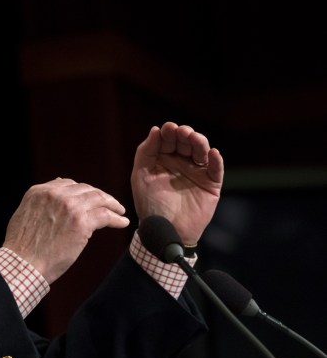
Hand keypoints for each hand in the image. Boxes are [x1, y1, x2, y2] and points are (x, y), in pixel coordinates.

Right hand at [3, 178, 129, 282]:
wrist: (23, 264)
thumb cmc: (22, 248)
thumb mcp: (24, 215)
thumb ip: (38, 204)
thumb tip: (49, 198)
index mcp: (39, 192)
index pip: (67, 184)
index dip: (82, 191)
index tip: (90, 199)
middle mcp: (54, 194)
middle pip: (85, 189)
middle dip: (99, 196)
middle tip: (110, 204)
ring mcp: (69, 207)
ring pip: (98, 198)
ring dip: (112, 204)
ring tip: (120, 211)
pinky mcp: (81, 222)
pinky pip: (105, 215)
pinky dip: (116, 218)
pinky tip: (122, 222)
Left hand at [131, 122, 223, 245]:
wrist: (165, 230)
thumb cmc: (150, 204)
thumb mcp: (141, 176)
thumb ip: (146, 153)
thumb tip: (155, 130)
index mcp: (163, 158)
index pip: (168, 139)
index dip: (169, 132)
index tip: (168, 128)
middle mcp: (181, 162)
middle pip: (186, 142)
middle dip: (185, 134)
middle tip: (183, 132)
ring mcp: (196, 172)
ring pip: (201, 152)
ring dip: (200, 143)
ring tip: (195, 139)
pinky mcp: (210, 184)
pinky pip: (216, 170)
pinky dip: (216, 160)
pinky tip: (212, 153)